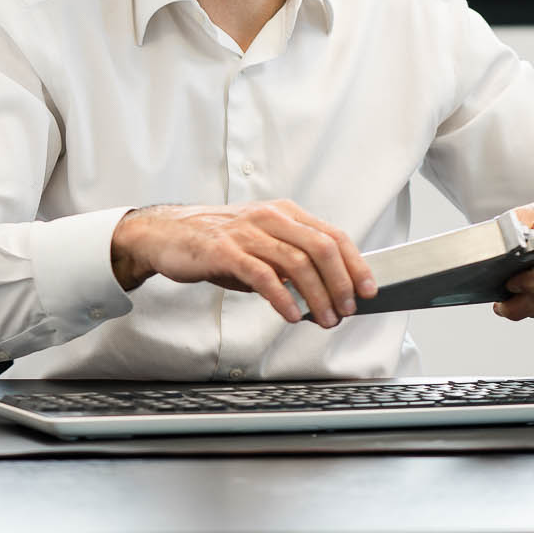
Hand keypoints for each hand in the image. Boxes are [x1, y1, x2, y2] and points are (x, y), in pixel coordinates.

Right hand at [110, 201, 376, 327]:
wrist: (164, 235)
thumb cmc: (214, 243)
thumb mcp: (258, 246)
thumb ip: (289, 264)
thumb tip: (325, 293)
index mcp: (283, 213)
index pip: (332, 235)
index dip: (355, 263)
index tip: (368, 289)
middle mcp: (269, 217)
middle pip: (321, 248)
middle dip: (341, 283)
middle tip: (347, 310)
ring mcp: (246, 232)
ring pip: (296, 262)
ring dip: (317, 296)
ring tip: (324, 318)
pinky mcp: (224, 250)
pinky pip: (262, 275)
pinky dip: (282, 297)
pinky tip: (291, 314)